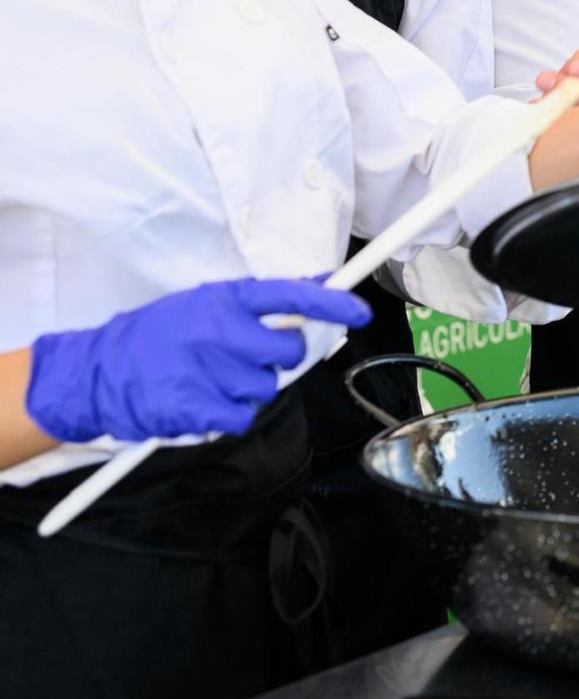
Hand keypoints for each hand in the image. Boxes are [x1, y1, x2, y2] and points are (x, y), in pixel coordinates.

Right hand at [25, 278, 372, 444]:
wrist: (96, 372)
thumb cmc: (157, 335)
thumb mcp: (205, 302)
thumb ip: (260, 300)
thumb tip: (320, 280)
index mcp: (223, 298)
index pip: (291, 295)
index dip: (332, 304)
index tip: (361, 311)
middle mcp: (219, 330)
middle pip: (287, 351)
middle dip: (278, 358)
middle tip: (245, 357)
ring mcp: (207, 370)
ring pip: (266, 389)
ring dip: (247, 389)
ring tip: (211, 378)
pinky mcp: (196, 408)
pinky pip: (241, 418)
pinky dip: (228, 416)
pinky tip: (202, 401)